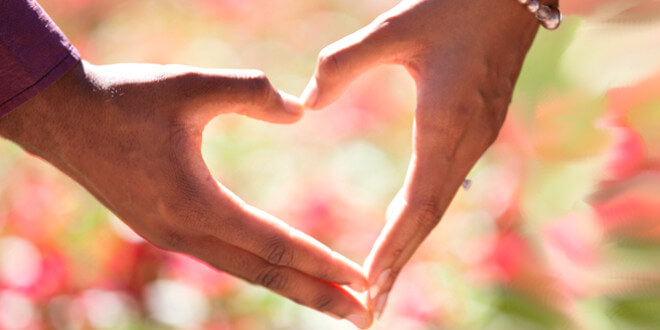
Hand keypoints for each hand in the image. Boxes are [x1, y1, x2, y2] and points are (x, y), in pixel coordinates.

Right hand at [0, 61, 372, 327]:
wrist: (64, 117)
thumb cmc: (126, 98)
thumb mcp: (191, 85)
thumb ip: (251, 93)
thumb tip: (300, 110)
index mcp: (197, 205)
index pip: (276, 245)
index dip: (323, 264)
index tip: (363, 282)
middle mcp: (185, 234)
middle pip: (265, 274)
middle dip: (318, 296)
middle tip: (364, 316)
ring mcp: (172, 237)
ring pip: (243, 270)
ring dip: (291, 285)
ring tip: (332, 299)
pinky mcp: (164, 230)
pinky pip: (223, 257)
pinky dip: (258, 266)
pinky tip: (278, 266)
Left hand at [301, 0, 550, 317]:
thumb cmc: (452, 7)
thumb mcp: (394, 29)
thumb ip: (345, 64)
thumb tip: (305, 102)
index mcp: (446, 123)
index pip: (418, 202)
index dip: (395, 245)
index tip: (370, 282)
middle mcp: (467, 140)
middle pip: (431, 216)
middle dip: (401, 260)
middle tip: (373, 304)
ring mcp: (478, 136)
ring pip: (441, 202)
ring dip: (412, 240)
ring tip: (384, 274)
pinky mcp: (479, 127)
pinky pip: (448, 182)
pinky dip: (424, 211)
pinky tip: (406, 219)